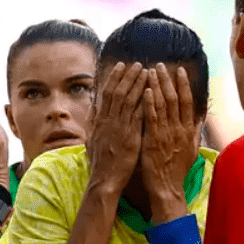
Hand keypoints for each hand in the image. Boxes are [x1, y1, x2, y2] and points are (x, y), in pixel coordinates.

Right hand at [86, 62, 147, 194]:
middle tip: (138, 63)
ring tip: (147, 72)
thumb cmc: (100, 162)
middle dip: (128, 76)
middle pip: (118, 92)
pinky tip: (152, 92)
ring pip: (129, 100)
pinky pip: (138, 116)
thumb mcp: (91, 139)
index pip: (107, 93)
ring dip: (138, 84)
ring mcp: (120, 129)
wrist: (104, 180)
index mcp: (100, 120)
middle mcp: (109, 121)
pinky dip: (144, 103)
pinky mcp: (131, 138)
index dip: (115, 77)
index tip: (122, 65)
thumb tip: (93, 107)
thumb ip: (93, 122)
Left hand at [141, 64, 201, 223]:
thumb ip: (196, 130)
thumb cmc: (177, 169)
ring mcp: (166, 134)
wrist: (167, 187)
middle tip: (160, 65)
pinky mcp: (153, 140)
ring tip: (150, 71)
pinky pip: (151, 118)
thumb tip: (201, 115)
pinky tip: (145, 90)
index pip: (187, 101)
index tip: (179, 70)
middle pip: (174, 98)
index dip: (183, 84)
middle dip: (167, 80)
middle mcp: (179, 129)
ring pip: (162, 105)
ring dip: (156, 86)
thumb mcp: (192, 148)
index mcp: (188, 130)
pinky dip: (149, 103)